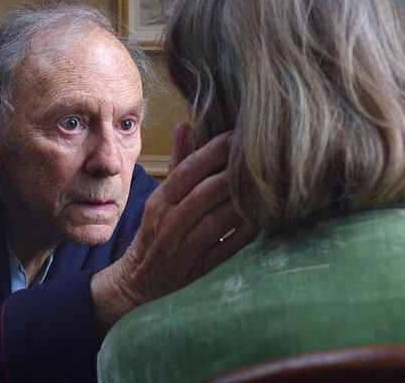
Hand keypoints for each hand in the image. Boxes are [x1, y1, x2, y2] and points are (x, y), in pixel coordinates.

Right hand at [91, 123, 257, 332]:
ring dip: (242, 201)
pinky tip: (262, 218)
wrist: (139, 281)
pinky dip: (245, 233)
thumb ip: (177, 163)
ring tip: (266, 182)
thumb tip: (186, 125)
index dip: (211, 152)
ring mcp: (185, 248)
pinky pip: (227, 249)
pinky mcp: (200, 269)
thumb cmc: (154, 232)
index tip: (234, 134)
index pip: (186, 171)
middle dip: (233, 173)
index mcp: (160, 202)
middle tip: (259, 154)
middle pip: (205, 193)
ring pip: (217, 220)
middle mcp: (170, 223)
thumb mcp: (159, 197)